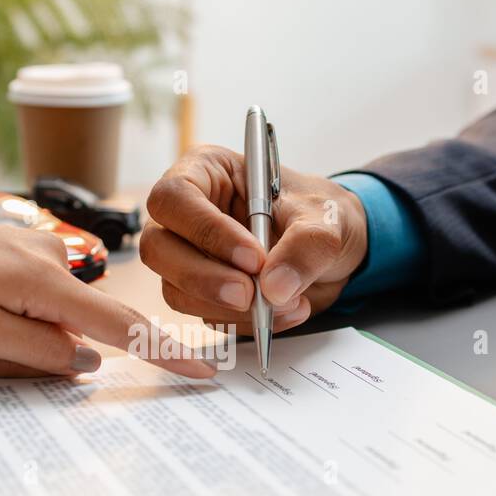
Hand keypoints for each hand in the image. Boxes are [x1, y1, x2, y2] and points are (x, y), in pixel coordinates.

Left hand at [0, 201, 215, 378]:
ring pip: (51, 323)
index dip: (165, 352)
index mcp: (46, 282)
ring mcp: (37, 255)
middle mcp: (52, 262)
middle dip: (36, 358)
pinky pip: (34, 305)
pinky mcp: (21, 256)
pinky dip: (9, 323)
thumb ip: (39, 350)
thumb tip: (88, 360)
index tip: (203, 370)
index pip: (123, 326)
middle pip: (77, 332)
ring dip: (15, 343)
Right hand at [140, 145, 368, 333]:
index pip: (175, 198)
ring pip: (177, 290)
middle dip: (205, 278)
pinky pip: (206, 316)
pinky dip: (244, 323)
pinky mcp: (203, 294)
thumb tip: (273, 288)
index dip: (206, 231)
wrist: (336, 251)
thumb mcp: (325, 220)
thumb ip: (305, 247)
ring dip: (228, 308)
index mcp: (206, 172)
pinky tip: (283, 312)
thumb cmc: (321, 215)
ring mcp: (189, 257)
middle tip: (251, 295)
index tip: (253, 258)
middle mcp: (186, 215)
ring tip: (286, 302)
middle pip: (158, 249)